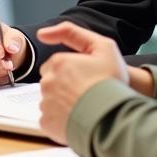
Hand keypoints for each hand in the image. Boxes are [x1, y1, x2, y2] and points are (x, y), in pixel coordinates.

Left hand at [37, 25, 128, 144]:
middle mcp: (47, 81)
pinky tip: (76, 120)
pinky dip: (59, 121)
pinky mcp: (47, 124)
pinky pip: (49, 120)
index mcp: (58, 62)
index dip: (72, 71)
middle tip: (86, 94)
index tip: (87, 78)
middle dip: (64, 86)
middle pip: (51, 81)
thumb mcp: (102, 46)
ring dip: (62, 103)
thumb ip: (72, 33)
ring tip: (84, 108)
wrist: (114, 118)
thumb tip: (42, 34)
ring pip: (50, 100)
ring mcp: (46, 104)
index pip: (57, 64)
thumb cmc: (111, 83)